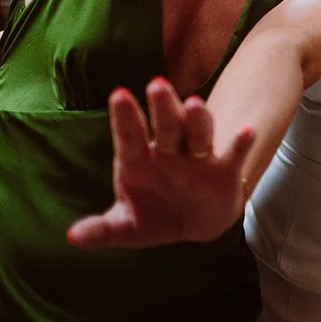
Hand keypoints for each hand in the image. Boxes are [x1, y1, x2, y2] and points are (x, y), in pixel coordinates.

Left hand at [66, 78, 255, 250]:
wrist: (194, 223)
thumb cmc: (152, 216)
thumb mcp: (125, 227)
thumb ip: (102, 229)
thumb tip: (73, 237)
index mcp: (139, 160)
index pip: (129, 137)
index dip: (125, 117)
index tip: (119, 94)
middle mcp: (169, 152)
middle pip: (166, 126)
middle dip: (163, 107)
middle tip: (157, 84)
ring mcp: (197, 158)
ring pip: (198, 133)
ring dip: (197, 119)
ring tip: (195, 104)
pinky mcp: (224, 170)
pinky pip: (232, 154)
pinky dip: (240, 143)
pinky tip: (247, 131)